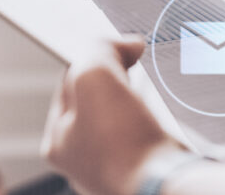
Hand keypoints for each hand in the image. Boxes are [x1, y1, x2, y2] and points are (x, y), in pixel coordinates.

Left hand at [41, 37, 184, 194]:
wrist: (166, 185)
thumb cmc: (122, 140)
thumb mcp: (94, 74)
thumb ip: (98, 48)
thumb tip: (125, 44)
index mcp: (57, 143)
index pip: (68, 84)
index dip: (91, 58)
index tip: (116, 49)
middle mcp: (83, 161)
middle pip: (96, 101)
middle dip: (116, 79)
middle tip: (133, 66)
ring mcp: (115, 169)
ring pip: (124, 118)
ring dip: (138, 98)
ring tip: (149, 88)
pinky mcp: (147, 172)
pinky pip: (148, 136)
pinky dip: (158, 121)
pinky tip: (165, 115)